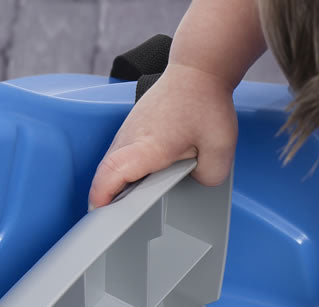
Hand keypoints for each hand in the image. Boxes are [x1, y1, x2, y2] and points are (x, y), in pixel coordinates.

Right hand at [88, 62, 237, 207]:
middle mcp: (132, 137)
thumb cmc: (207, 103)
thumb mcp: (220, 150)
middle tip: (110, 225)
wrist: (198, 70)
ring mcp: (128, 130)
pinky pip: (117, 156)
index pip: (114, 172)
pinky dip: (118, 173)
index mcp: (150, 145)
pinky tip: (131, 185)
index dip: (103, 194)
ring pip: (110, 164)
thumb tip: (195, 184)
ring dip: (111, 185)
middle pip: (106, 172)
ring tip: (120, 209)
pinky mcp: (130, 128)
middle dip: (104, 199)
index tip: (98, 212)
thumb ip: (207, 178)